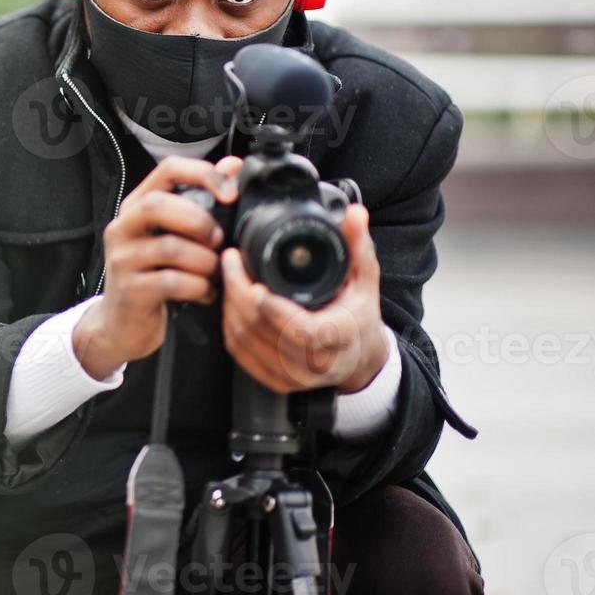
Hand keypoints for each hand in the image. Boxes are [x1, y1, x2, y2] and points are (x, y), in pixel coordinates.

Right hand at [73, 155, 242, 380]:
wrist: (120, 325)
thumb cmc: (152, 276)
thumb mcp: (174, 235)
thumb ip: (201, 201)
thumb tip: (232, 166)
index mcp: (137, 207)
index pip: (167, 170)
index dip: (202, 174)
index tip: (229, 193)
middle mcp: (123, 228)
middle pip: (158, 204)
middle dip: (198, 221)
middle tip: (217, 240)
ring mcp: (123, 259)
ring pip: (170, 247)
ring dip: (204, 261)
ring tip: (213, 274)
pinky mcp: (131, 290)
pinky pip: (172, 281)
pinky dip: (199, 288)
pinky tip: (204, 293)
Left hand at [220, 202, 388, 393]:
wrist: (359, 357)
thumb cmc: (359, 315)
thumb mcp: (365, 279)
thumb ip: (357, 245)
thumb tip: (355, 213)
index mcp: (339, 337)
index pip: (301, 331)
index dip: (273, 309)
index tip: (254, 283)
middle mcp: (314, 363)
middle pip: (262, 331)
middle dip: (239, 293)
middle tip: (231, 262)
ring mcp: (292, 376)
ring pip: (244, 340)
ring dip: (230, 306)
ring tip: (229, 276)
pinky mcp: (273, 380)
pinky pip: (239, 352)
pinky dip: (229, 324)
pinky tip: (231, 303)